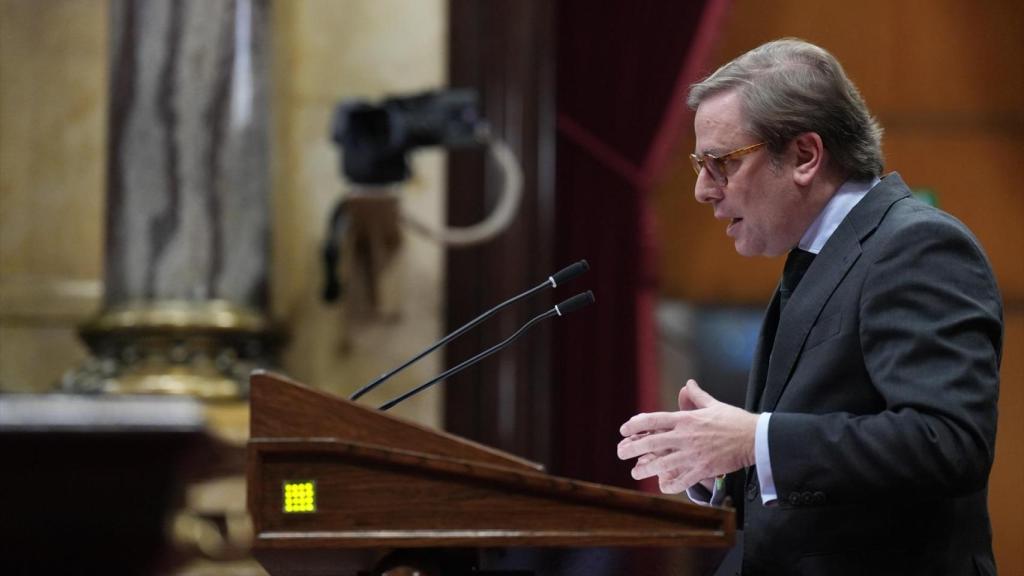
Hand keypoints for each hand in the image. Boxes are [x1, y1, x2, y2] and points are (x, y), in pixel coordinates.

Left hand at [617, 379, 758, 493]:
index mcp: (686, 419)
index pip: (654, 420)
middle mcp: (686, 436)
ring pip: (662, 464)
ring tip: (635, 472)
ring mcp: (694, 454)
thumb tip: (688, 384)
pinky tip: (662, 486)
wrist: (755, 438)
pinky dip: (670, 484)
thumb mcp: (713, 405)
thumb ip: (696, 396)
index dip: (635, 424)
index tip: (624, 428)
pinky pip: (682, 480)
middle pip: (652, 442)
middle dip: (632, 448)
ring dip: (646, 469)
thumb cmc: (734, 420)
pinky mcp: (703, 469)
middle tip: (620, 452)